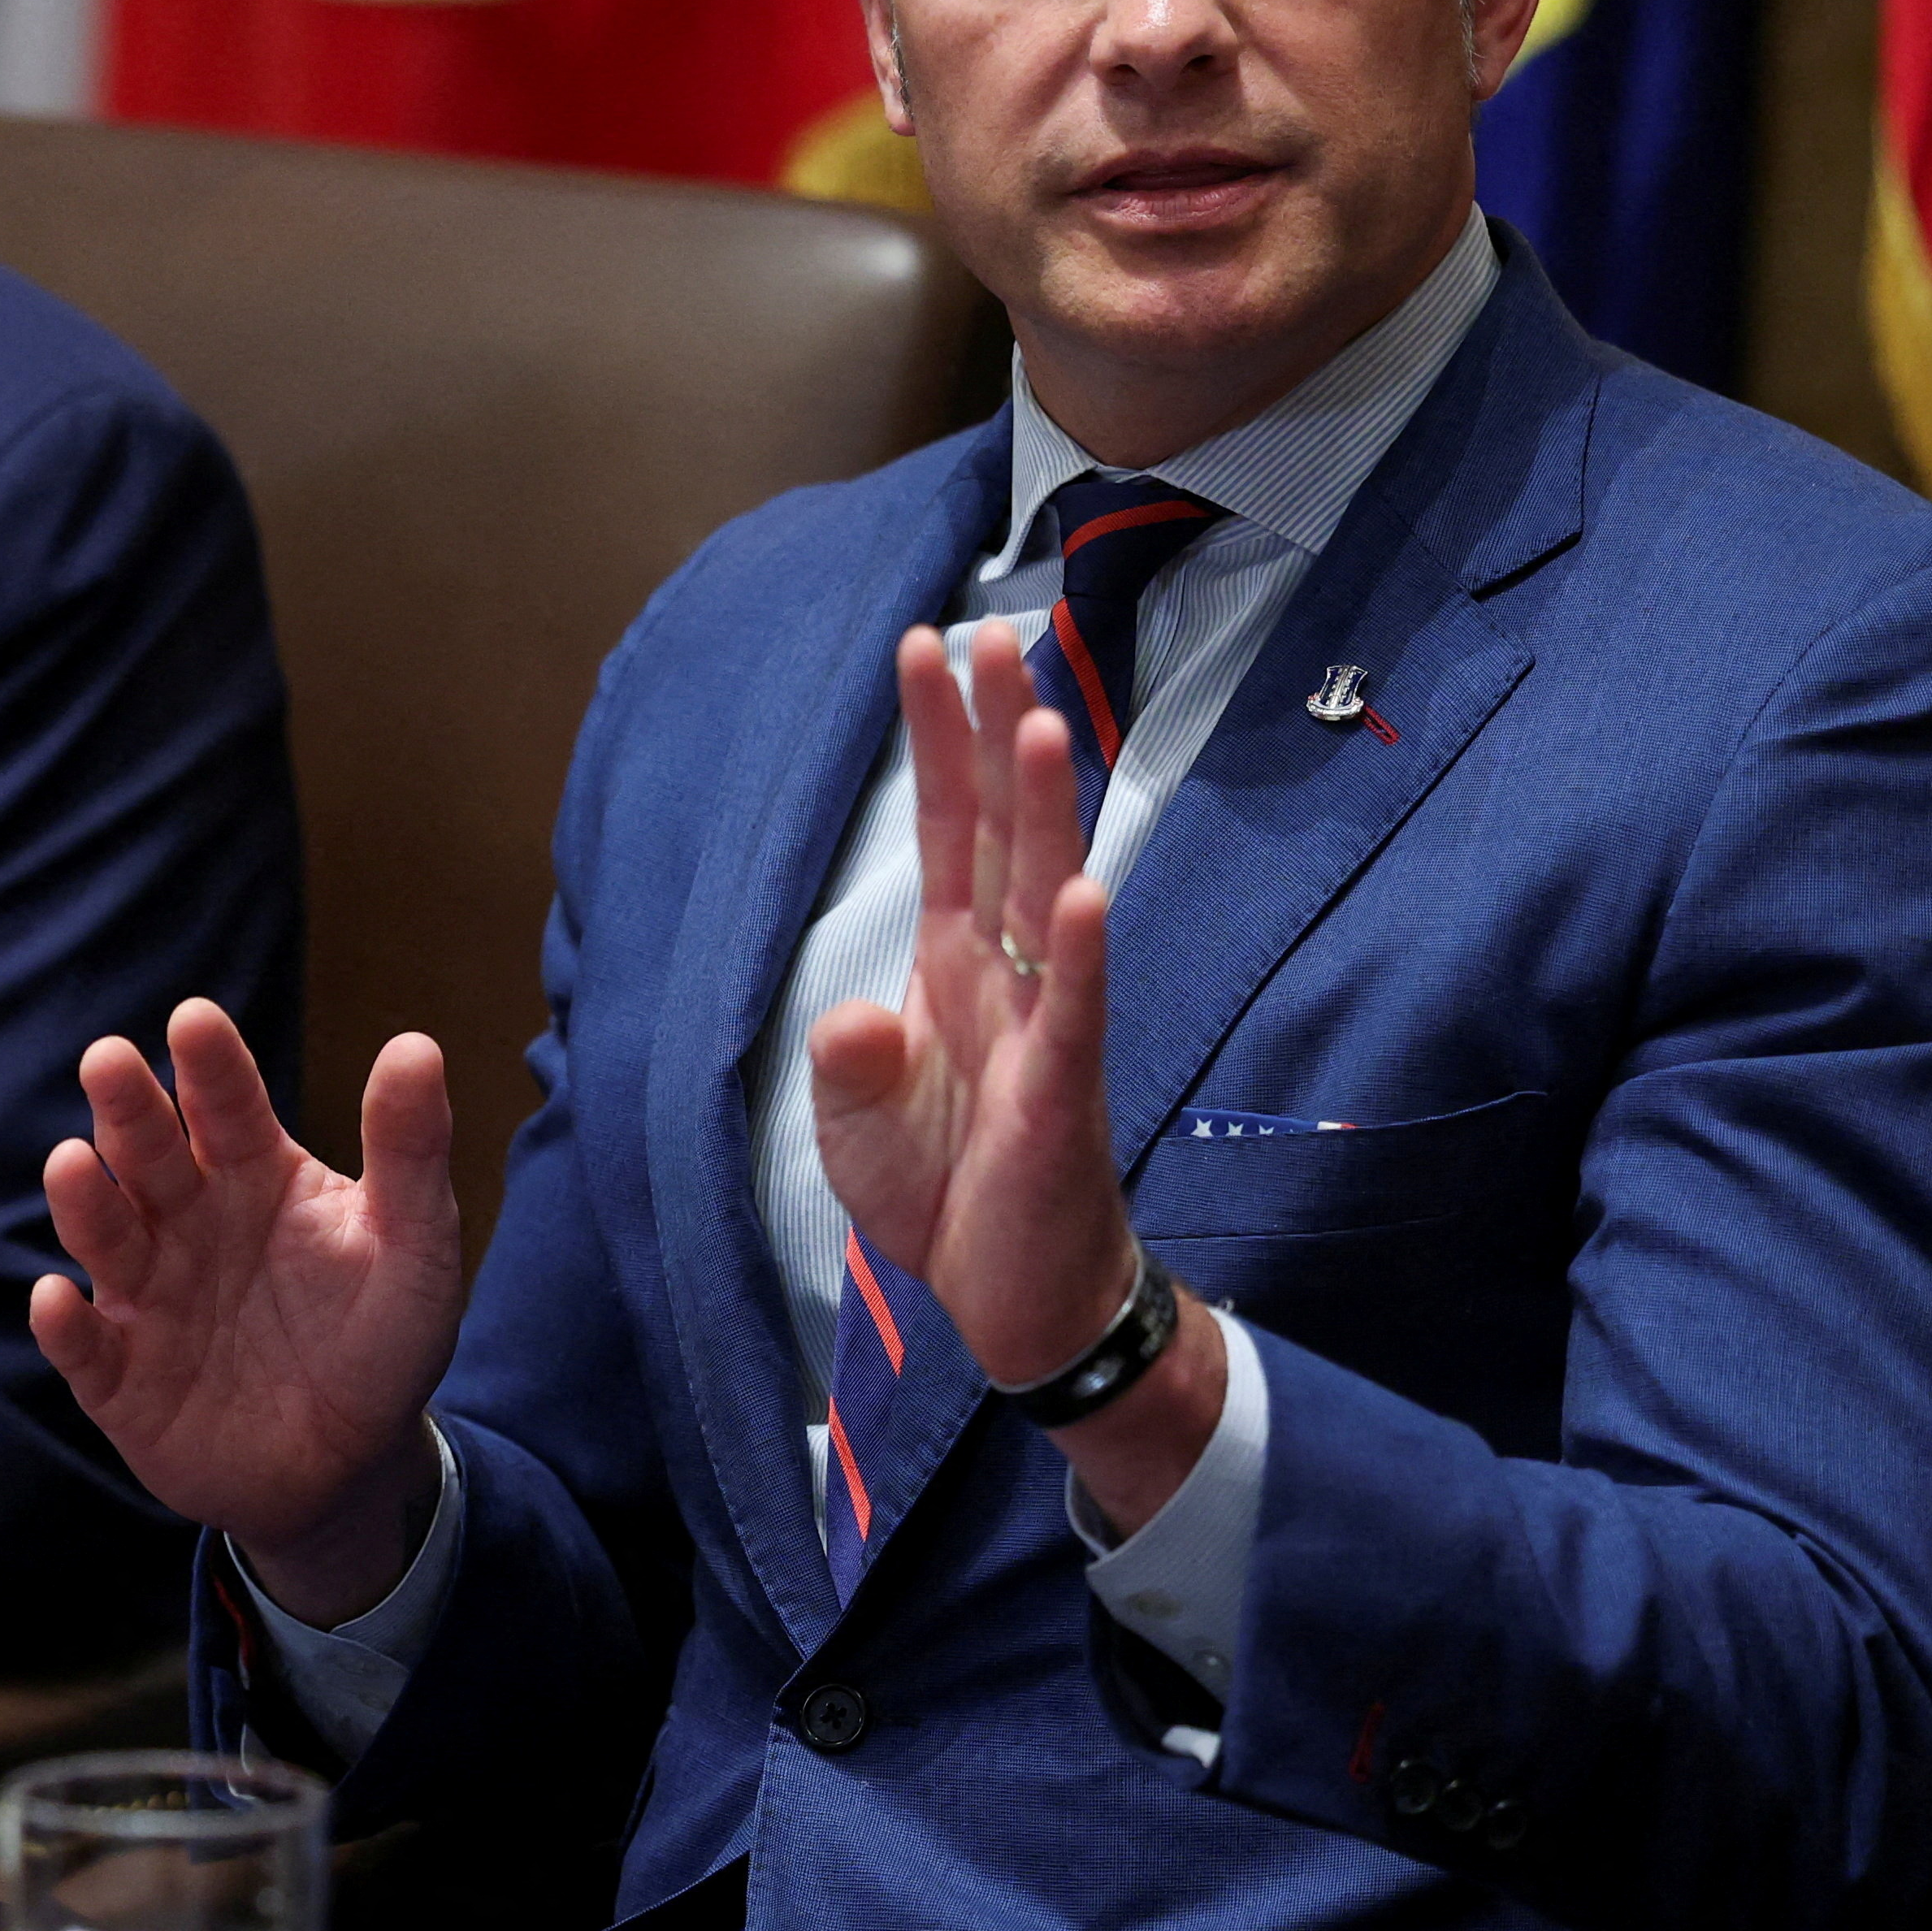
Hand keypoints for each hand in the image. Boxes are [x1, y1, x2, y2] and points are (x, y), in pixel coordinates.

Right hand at [32, 998, 462, 1625]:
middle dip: (126, 1110)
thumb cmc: (380, 1336)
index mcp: (253, 1173)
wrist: (353, 1466)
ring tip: (72, 1163)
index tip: (194, 1019)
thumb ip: (409, 1150)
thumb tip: (417, 1044)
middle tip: (107, 1060)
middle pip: (148, 1155)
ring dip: (84, 1201)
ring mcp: (148, 1299)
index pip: (226, 1106)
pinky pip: (87, 1350)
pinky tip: (56, 1299)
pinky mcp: (123, 1381)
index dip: (210, 1065)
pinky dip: (66, 1327)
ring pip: (105, 1238)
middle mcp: (186, 1221)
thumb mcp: (414, 1244)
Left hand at [805, 625, 1221, 1533]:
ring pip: (1046, 893)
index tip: (923, 647)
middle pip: (1003, 829)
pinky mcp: (1064, 1095)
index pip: (946, 829)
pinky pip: (1075, 1014)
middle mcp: (1006, 975)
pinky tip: (1081, 891)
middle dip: (995, 733)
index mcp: (953, 965)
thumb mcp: (859, 1125)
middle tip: (991, 630)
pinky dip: (1078, 954)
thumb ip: (850, 1063)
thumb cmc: (944, 1195)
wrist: (1010, 1300)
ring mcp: (1044, 1027)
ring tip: (1038, 718)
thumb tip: (852, 1020)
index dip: (936, 743)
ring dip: (1044, 809)